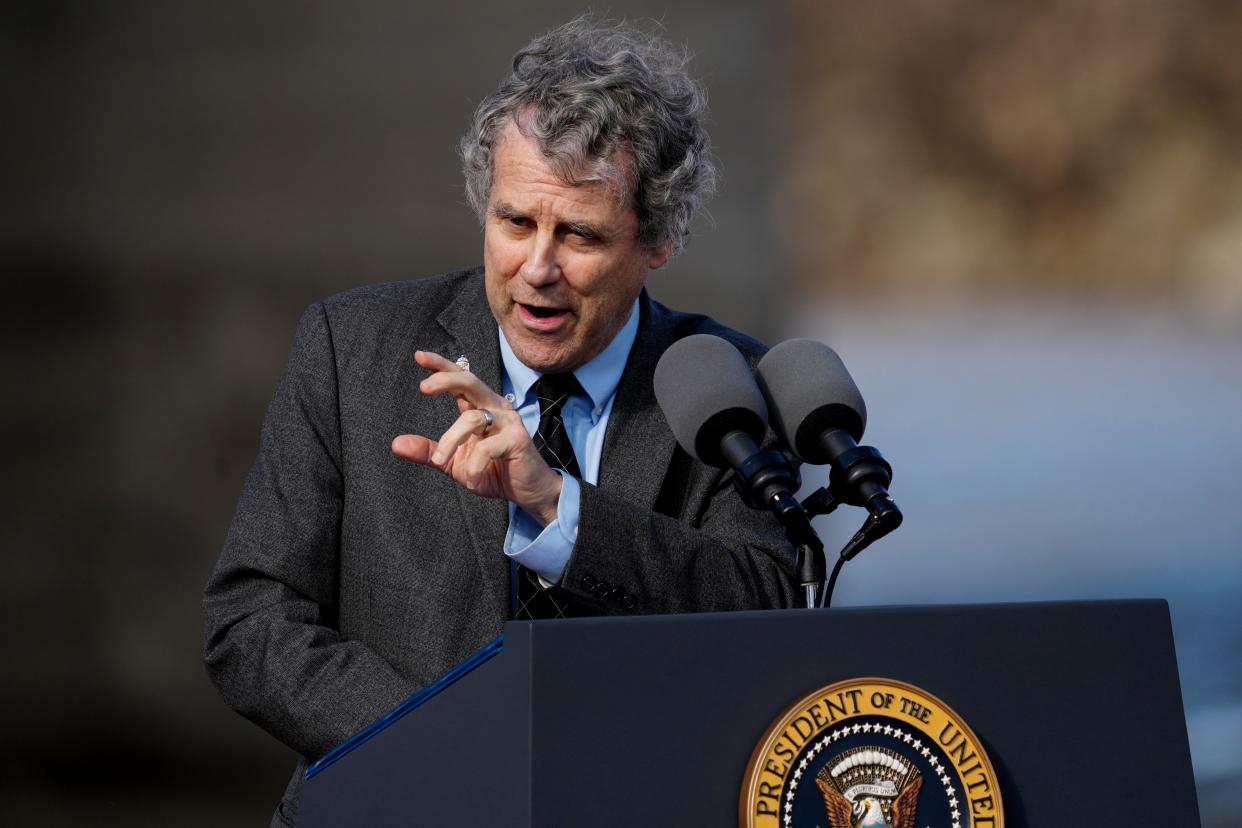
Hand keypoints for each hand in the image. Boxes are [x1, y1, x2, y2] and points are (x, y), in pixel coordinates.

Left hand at [391, 351, 562, 525]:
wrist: (526, 493)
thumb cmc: (492, 472)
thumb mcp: (454, 463)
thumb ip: (429, 451)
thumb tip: (396, 444)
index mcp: (479, 408)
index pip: (459, 379)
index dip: (440, 366)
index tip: (419, 356)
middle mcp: (494, 408)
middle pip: (470, 381)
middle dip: (446, 379)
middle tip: (424, 387)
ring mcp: (508, 422)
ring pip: (471, 418)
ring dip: (449, 441)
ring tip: (439, 461)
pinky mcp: (518, 439)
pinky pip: (486, 447)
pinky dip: (473, 466)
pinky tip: (472, 479)